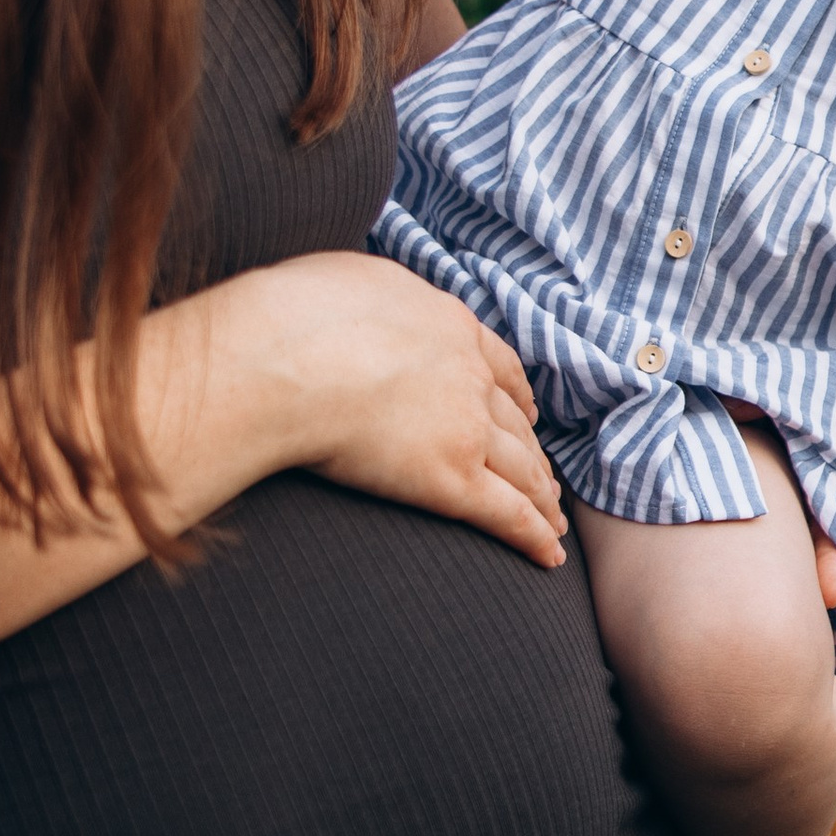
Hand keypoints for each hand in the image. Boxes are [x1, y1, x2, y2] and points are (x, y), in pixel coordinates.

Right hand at [210, 251, 567, 567]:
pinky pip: (507, 513)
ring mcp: (467, 429)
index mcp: (450, 326)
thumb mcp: (355, 279)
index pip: (498, 366)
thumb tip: (375, 304)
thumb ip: (384, 299)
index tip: (527, 414)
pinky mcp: (452, 479)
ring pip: (521, 469)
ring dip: (541, 496)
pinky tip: (548, 556)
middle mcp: (470, 377)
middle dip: (533, 452)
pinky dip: (534, 534)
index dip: (517, 395)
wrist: (284, 358)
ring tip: (551, 518)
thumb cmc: (296, 315)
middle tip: (545, 478)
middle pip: (514, 422)